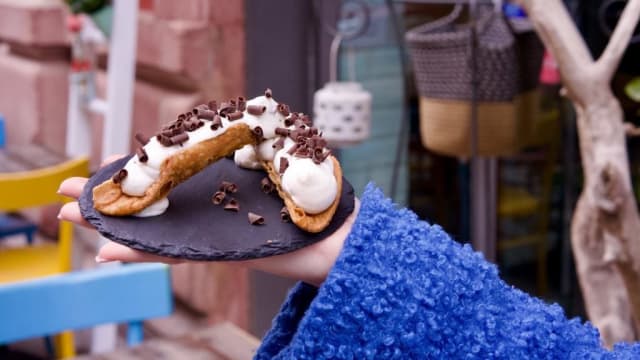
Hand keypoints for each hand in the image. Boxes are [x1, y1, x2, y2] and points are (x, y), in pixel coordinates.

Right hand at [58, 155, 358, 286]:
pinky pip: (173, 253)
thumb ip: (249, 136)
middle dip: (110, 198)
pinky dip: (142, 252)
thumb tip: (225, 123)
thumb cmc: (314, 187)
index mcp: (220, 180)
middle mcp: (210, 207)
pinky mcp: (218, 253)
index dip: (135, 170)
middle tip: (66, 196)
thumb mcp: (279, 145)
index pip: (168, 172)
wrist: (334, 233)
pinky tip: (108, 250)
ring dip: (112, 225)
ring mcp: (210, 231)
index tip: (107, 166)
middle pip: (152, 202)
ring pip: (152, 228)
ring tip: (72, 218)